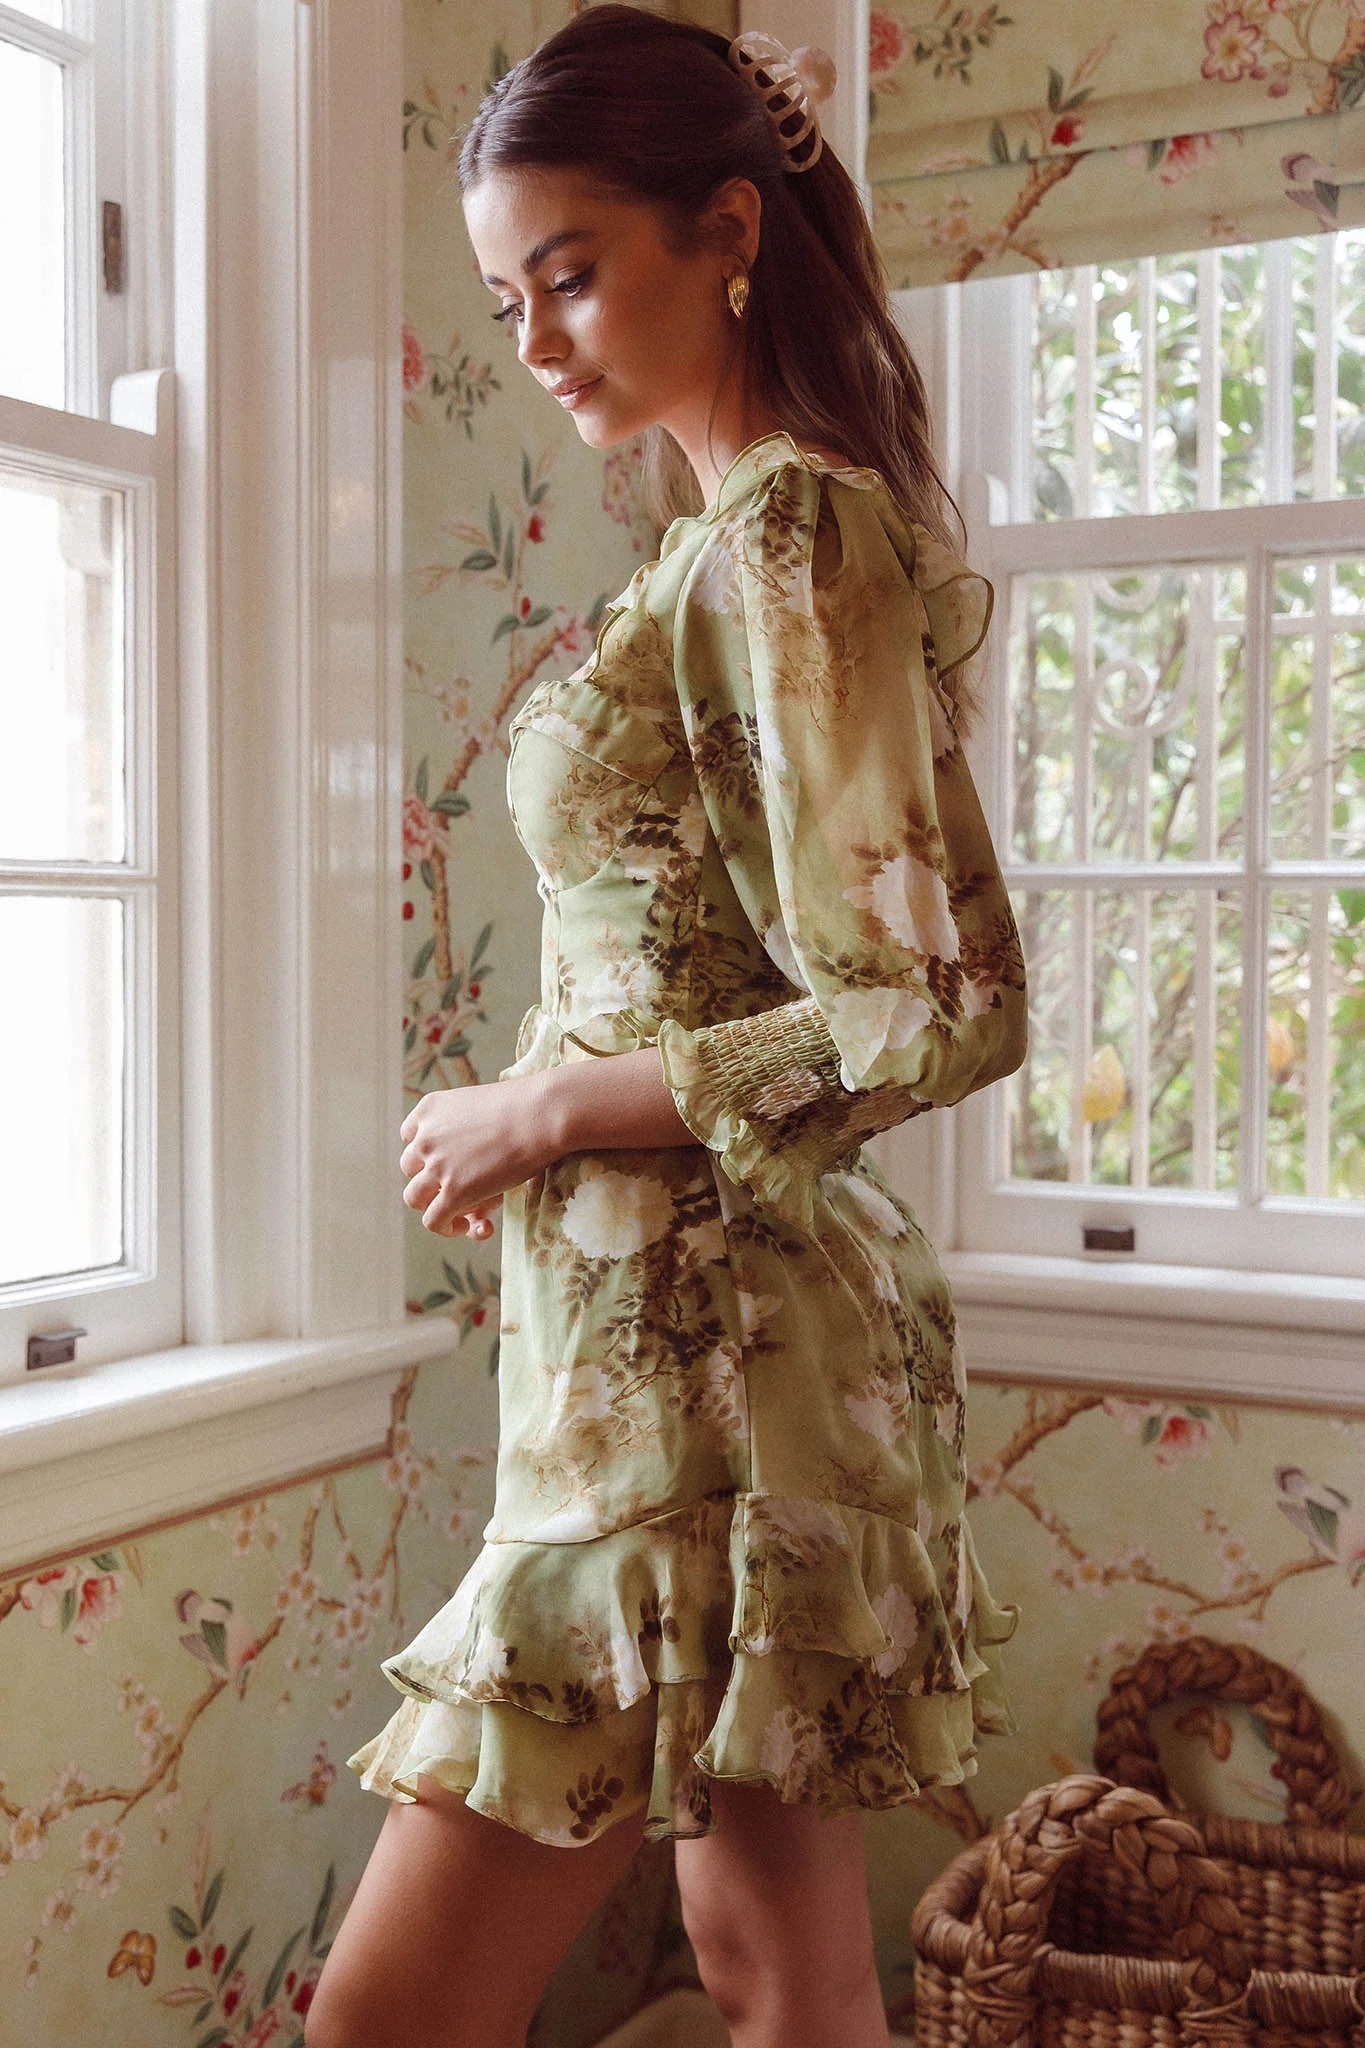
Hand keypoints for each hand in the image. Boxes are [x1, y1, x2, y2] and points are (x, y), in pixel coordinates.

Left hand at [399, 1072, 557, 1237]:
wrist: (541, 1115)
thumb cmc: (526, 1108)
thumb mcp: (483, 1111)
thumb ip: (469, 1136)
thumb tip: (472, 1175)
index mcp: (429, 1109)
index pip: (411, 1138)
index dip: (428, 1154)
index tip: (450, 1162)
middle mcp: (425, 1137)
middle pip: (410, 1168)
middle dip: (432, 1179)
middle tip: (464, 1184)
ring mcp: (436, 1166)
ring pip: (414, 1197)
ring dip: (433, 1204)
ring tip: (459, 1211)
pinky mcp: (453, 1192)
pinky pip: (433, 1221)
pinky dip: (445, 1228)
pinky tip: (465, 1226)